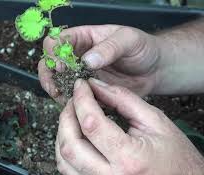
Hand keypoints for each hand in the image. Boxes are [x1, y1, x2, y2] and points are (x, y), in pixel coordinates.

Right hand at [38, 25, 160, 103]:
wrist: (155, 70)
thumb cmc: (143, 48)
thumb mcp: (129, 40)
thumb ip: (109, 48)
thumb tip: (87, 60)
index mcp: (84, 38)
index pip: (58, 41)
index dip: (54, 53)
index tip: (61, 66)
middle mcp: (78, 56)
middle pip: (50, 62)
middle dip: (48, 75)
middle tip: (55, 87)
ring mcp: (82, 75)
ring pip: (58, 81)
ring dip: (56, 90)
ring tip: (63, 98)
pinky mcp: (89, 91)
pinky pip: (73, 97)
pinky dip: (70, 102)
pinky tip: (76, 107)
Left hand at [55, 78, 203, 174]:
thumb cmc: (176, 155)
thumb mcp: (155, 120)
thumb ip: (123, 99)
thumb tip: (96, 86)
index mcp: (130, 158)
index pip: (92, 124)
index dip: (82, 99)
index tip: (80, 85)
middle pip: (71, 144)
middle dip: (66, 115)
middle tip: (73, 100)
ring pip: (64, 161)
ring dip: (63, 133)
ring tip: (73, 116)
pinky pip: (70, 172)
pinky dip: (67, 151)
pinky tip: (76, 136)